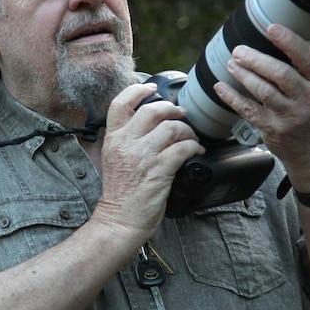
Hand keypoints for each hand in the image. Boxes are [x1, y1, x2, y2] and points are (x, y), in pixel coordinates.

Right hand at [91, 83, 202, 238]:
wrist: (119, 221)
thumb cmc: (119, 194)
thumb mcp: (113, 159)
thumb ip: (125, 140)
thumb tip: (148, 125)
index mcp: (113, 139)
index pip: (120, 103)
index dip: (138, 90)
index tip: (152, 88)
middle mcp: (126, 143)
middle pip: (152, 110)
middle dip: (172, 109)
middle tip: (181, 116)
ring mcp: (143, 156)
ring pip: (172, 127)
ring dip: (187, 131)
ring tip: (191, 138)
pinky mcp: (160, 170)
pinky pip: (183, 148)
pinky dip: (194, 146)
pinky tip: (196, 152)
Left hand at [214, 24, 309, 187]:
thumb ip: (298, 69)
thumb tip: (270, 39)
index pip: (307, 58)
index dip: (289, 41)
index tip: (271, 28)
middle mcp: (306, 98)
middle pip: (281, 74)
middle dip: (256, 60)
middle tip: (239, 50)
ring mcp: (290, 115)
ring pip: (264, 92)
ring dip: (244, 76)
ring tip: (231, 64)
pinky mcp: (273, 129)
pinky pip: (249, 111)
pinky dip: (232, 98)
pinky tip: (221, 88)